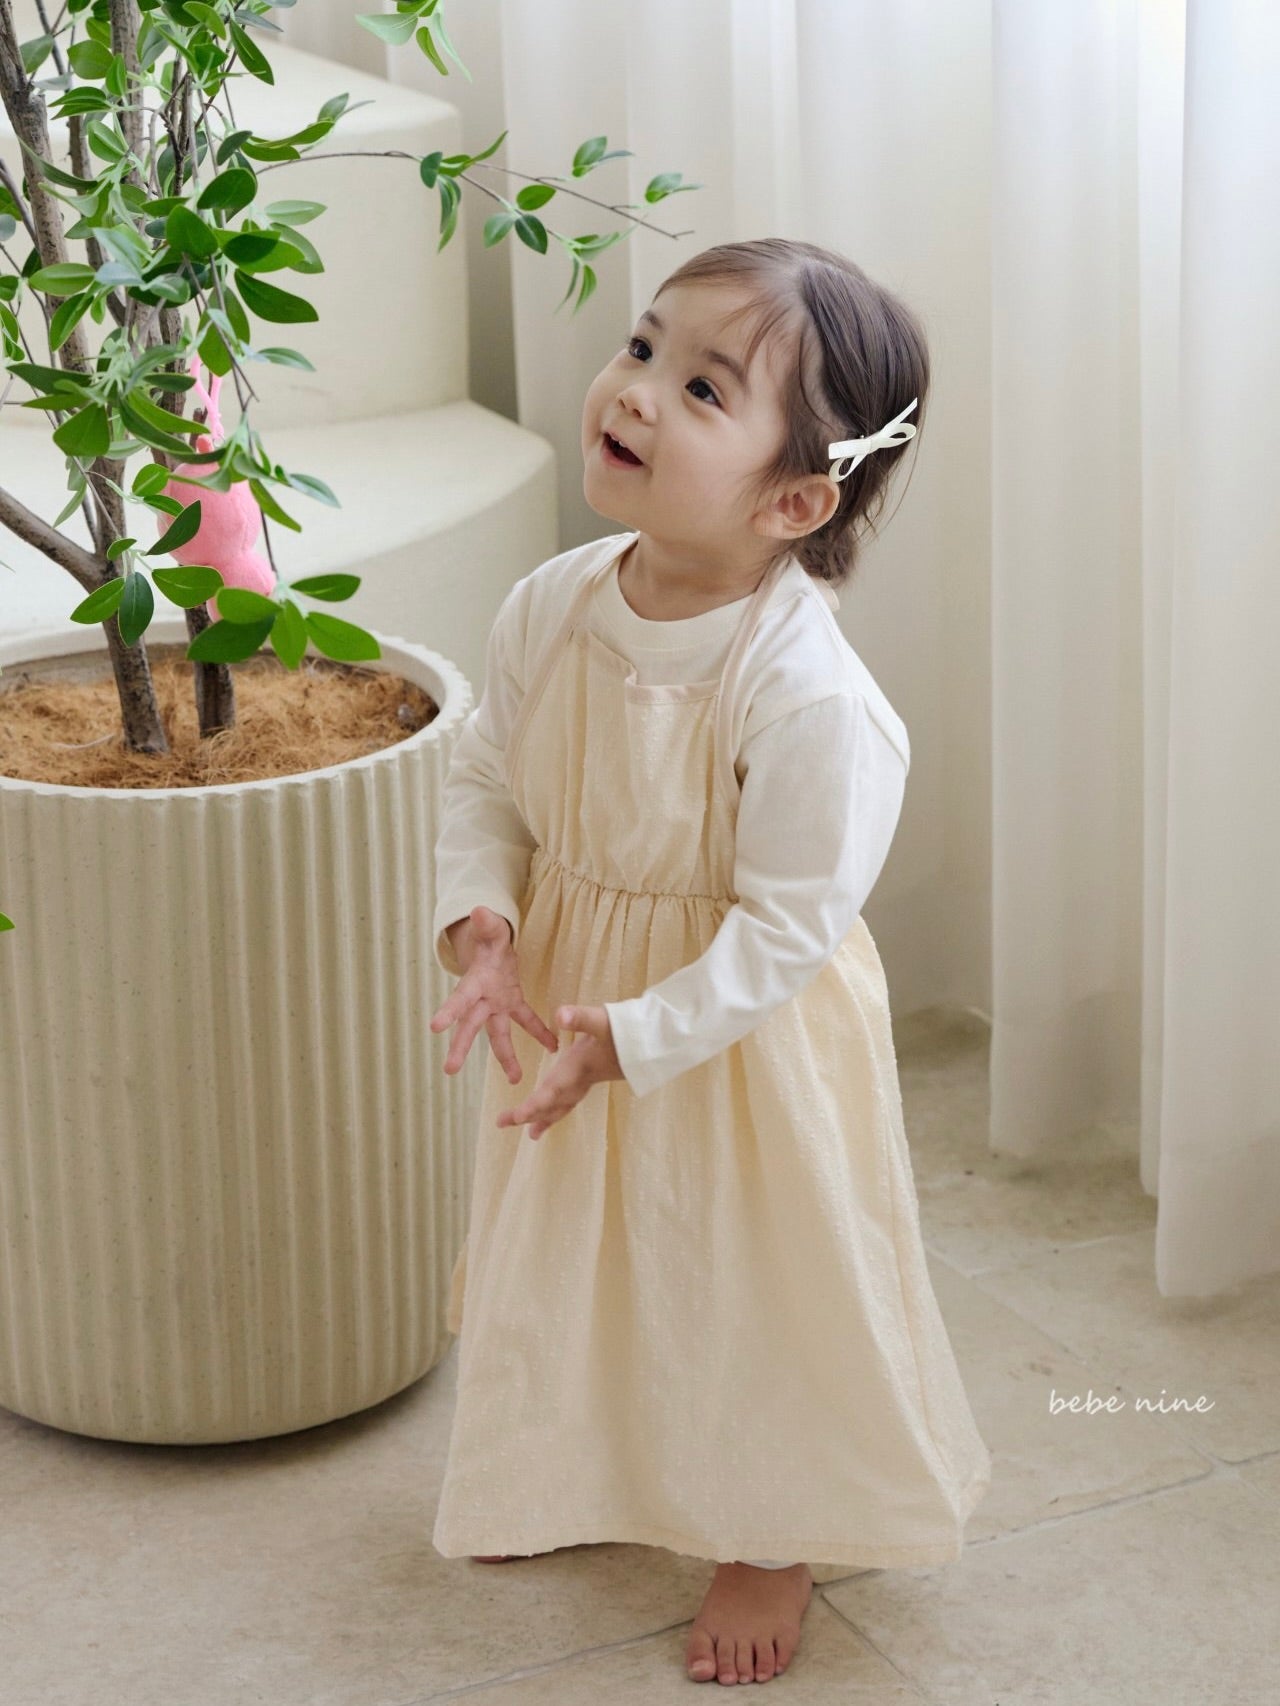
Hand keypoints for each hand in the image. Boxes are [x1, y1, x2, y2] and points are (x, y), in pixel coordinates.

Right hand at [429, 905, 558, 1083]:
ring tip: (517, 1080)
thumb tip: (479, 910)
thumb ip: (487, 924)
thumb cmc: (487, 938)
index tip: (435, 1027)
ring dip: (506, 1057)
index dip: (448, 1011)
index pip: (459, 998)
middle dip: (460, 1047)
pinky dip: (540, 1033)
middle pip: (470, 1025)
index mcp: (474, 982)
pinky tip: (553, 1047)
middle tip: (449, 1069)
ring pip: (497, 1035)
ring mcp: (496, 1005)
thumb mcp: (489, 930)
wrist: (490, 945)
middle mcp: (481, 1000)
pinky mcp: (512, 1004)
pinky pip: (526, 1021)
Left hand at [496, 1004, 624, 1139]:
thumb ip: (581, 1018)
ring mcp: (588, 1080)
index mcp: (578, 1067)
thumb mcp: (603, 1019)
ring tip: (531, 1135)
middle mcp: (581, 1079)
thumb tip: (560, 1015)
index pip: (553, 1090)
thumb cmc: (627, 1029)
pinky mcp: (592, 1077)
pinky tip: (554, 1112)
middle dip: (528, 1113)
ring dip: (545, 1118)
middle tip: (501, 1122)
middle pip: (552, 1102)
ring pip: (563, 1105)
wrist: (654, 1041)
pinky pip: (571, 1099)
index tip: (515, 1117)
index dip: (534, 1105)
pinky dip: (559, 1109)